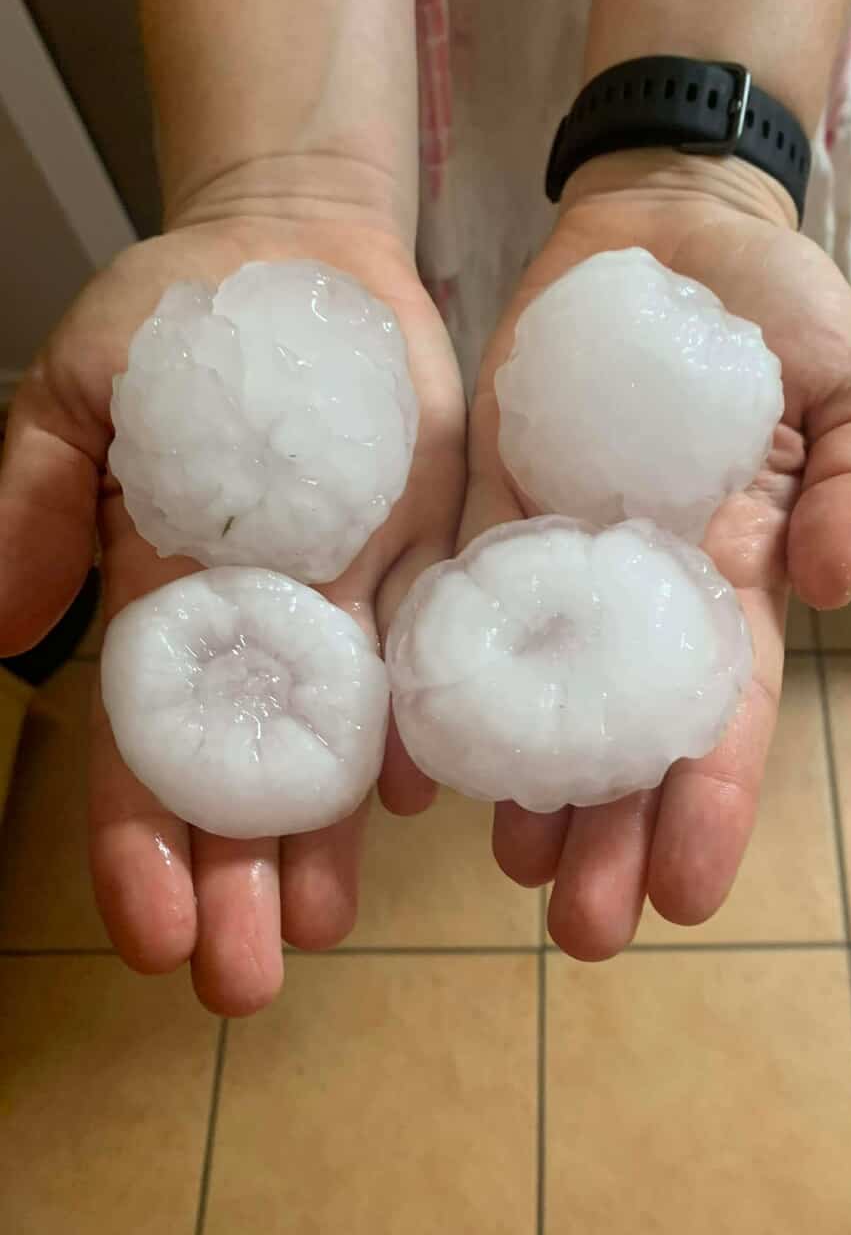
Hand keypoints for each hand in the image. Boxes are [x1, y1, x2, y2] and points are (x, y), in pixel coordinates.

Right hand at [0, 198, 464, 1013]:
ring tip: (323, 928)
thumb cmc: (175, 314)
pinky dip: (418, 726)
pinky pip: (423, 652)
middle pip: (241, 771)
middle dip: (234, 876)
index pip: (144, 738)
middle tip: (243, 984)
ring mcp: (345, 591)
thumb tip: (0, 632)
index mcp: (163, 593)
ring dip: (323, 837)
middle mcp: (257, 619)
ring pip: (334, 739)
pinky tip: (412, 802)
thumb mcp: (80, 386)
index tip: (149, 931)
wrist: (300, 250)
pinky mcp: (423, 551)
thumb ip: (37, 498)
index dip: (138, 838)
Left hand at [458, 150, 850, 959]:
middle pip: (625, 726)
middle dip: (612, 827)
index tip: (689, 889)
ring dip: (524, 780)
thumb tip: (828, 585)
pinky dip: (440, 670)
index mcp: (735, 566)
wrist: (665, 220)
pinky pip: (458, 594)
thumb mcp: (849, 377)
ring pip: (537, 685)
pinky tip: (418, 753)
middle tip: (582, 930)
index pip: (726, 704)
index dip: (713, 797)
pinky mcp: (487, 499)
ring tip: (510, 870)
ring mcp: (558, 546)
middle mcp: (640, 582)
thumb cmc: (774, 300)